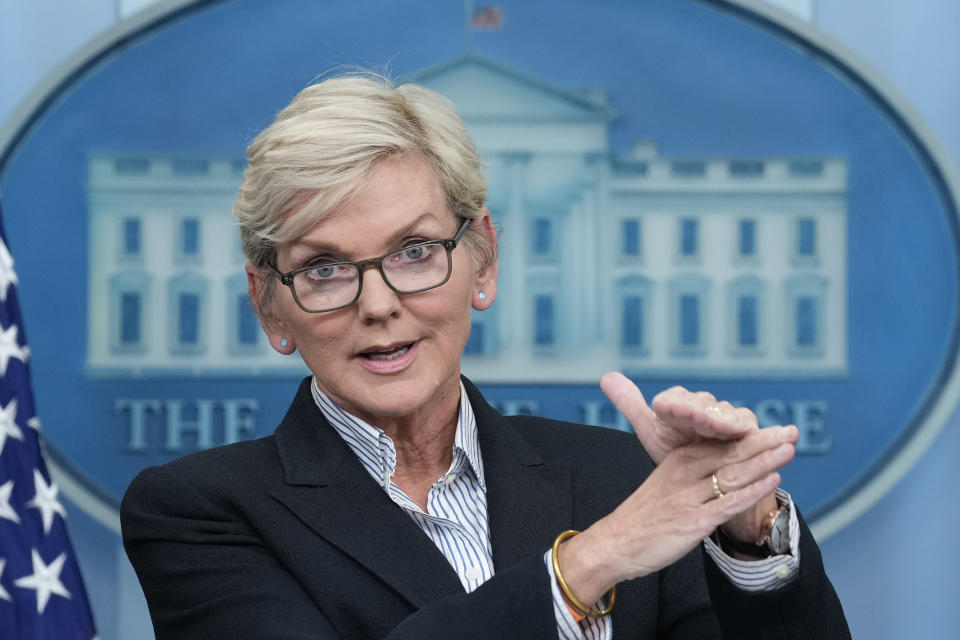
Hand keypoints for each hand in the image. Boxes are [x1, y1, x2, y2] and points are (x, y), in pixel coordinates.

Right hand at [559, 426, 794, 603]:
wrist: (615, 542)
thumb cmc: (643, 516)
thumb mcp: (664, 484)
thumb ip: (691, 473)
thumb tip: (720, 467)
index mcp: (677, 461)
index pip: (720, 445)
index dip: (751, 436)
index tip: (777, 429)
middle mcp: (683, 474)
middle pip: (730, 454)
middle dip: (763, 442)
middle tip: (791, 431)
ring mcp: (688, 497)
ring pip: (732, 475)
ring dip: (763, 461)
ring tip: (789, 448)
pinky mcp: (691, 521)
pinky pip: (727, 503)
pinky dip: (751, 491)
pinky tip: (772, 480)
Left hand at [600, 372, 757, 464]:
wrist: (711, 476)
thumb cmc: (680, 452)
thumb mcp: (653, 431)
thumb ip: (631, 404)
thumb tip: (607, 376)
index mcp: (679, 404)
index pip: (671, 402)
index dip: (669, 406)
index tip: (662, 407)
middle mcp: (704, 405)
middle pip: (700, 405)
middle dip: (695, 411)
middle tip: (693, 417)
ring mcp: (728, 416)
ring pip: (725, 415)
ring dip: (723, 421)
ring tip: (717, 426)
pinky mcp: (749, 429)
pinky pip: (747, 428)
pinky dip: (746, 431)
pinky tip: (746, 433)